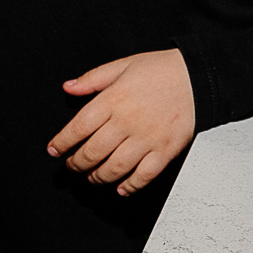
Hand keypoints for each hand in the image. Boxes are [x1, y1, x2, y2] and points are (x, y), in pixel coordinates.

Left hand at [47, 49, 194, 197]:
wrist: (198, 78)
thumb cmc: (160, 70)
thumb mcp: (122, 65)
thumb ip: (92, 78)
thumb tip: (68, 87)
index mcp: (113, 99)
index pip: (79, 127)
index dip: (62, 142)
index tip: (54, 150)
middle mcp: (127, 122)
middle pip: (93, 152)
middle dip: (77, 163)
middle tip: (72, 166)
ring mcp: (147, 139)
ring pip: (115, 168)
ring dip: (98, 177)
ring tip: (92, 178)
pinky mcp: (165, 152)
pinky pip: (144, 176)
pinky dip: (130, 186)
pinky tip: (121, 188)